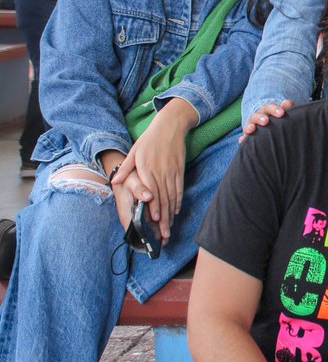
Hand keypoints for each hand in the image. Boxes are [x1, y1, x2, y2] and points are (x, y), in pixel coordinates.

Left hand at [111, 104, 192, 240]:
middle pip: (163, 200)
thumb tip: (115, 180)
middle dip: (163, 219)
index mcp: (148, 169)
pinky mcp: (179, 171)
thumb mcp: (134, 150)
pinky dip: (178, 202)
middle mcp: (161, 173)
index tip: (154, 223)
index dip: (154, 209)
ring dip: (171, 215)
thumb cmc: (150, 139)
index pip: (152, 193)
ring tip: (169, 229)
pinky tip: (175, 212)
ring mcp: (172, 173)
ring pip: (172, 197)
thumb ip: (126, 167)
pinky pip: (179, 190)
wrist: (171, 126)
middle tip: (163, 236)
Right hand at [241, 100, 293, 141]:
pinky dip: (243, 138)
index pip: (270, 108)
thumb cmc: (280, 119)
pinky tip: (242, 140)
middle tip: (266, 121)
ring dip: (250, 126)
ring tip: (252, 128)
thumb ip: (287, 108)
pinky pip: (244, 136)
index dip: (275, 109)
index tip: (282, 113)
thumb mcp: (284, 113)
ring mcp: (252, 125)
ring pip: (250, 124)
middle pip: (258, 115)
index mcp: (268, 110)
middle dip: (261, 118)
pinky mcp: (248, 135)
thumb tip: (288, 103)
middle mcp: (259, 116)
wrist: (271, 126)